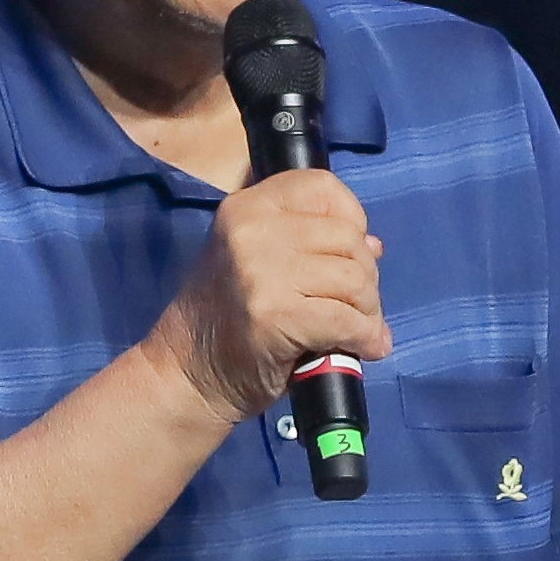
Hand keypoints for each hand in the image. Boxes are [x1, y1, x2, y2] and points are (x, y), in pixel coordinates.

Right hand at [152, 166, 388, 423]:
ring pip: (354, 278)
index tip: (346, 254)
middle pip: (347, 237)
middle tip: (356, 306)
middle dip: (365, 276)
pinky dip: (364, 337)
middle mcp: (252, 230)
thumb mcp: (256, 261)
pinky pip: (347, 320)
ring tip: (359, 330)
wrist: (186, 374)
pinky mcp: (276, 315)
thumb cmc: (226, 320)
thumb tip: (373, 246)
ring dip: (368, 311)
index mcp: (246, 207)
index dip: (349, 218)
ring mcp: (261, 272)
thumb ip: (308, 244)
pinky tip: (363, 348)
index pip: (322, 187)